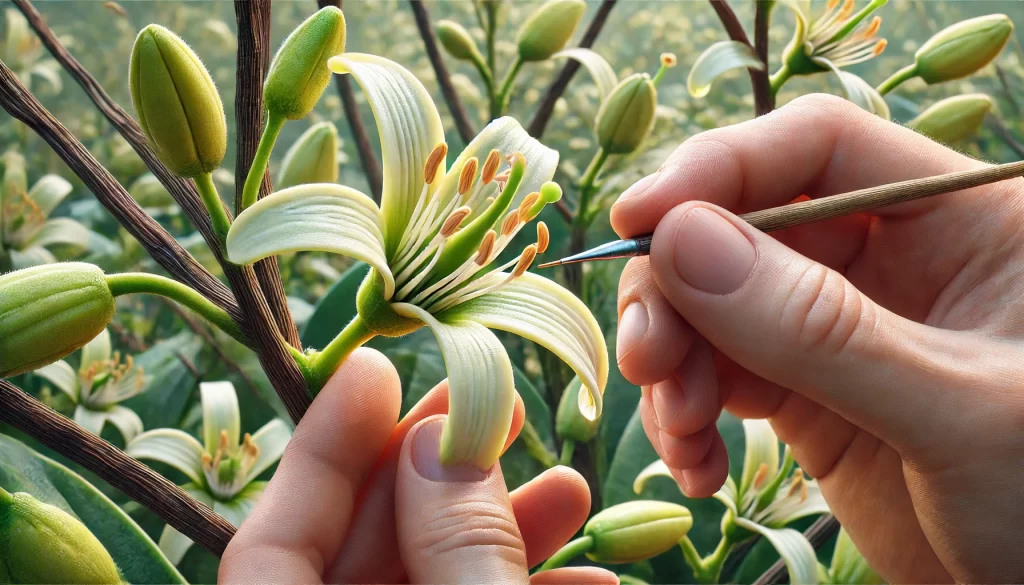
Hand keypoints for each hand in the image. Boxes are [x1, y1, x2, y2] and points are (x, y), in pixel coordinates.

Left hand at [219, 348, 617, 583]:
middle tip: (503, 409)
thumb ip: (460, 552)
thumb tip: (441, 445)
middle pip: (361, 549)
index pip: (274, 540)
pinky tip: (585, 576)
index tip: (377, 366)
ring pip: (425, 584)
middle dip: (439, 477)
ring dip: (499, 535)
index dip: (323, 446)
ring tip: (568, 487)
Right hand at [612, 94, 1023, 582]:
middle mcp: (891, 261)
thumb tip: (679, 240)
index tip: (637, 221)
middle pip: (743, 226)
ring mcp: (841, 332)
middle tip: (646, 355)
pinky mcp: (808, 398)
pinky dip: (687, 418)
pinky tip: (696, 464)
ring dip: (674, 362)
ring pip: (715, 306)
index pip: (820, 147)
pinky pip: (719, 380)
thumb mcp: (954, 410)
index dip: (721, 168)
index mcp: (959, 220)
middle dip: (678, 289)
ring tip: (678, 427)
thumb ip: (820, 328)